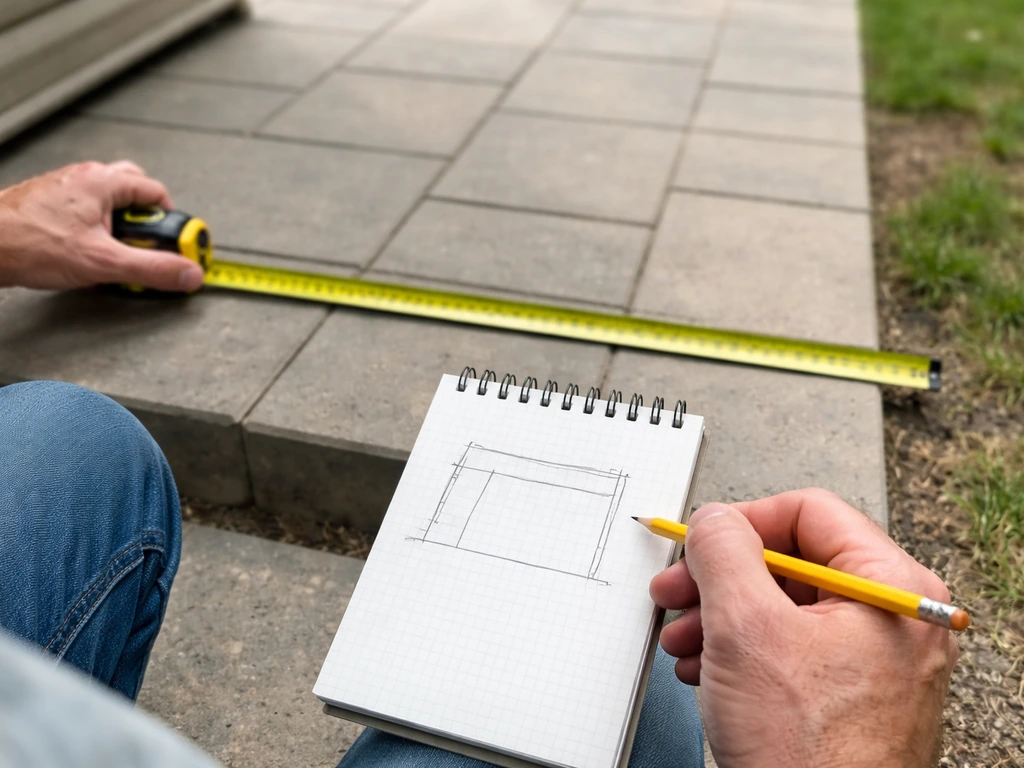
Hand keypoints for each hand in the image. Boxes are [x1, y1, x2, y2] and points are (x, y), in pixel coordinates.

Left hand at [0, 161, 204, 291]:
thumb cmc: (26, 243)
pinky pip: (86, 215)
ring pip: (108, 205)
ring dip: (120, 231)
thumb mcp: (103, 262)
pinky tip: (89, 256)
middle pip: (133, 193)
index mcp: (102, 181)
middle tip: (148, 249)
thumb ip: (152, 268)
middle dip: (146, 225)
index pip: (156, 194)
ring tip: (116, 256)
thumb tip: (187, 273)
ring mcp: (63, 190)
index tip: (179, 246)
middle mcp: (83, 179)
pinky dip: (97, 234)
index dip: (172, 223)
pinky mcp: (48, 206)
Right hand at [651, 489, 957, 767]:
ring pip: (780, 608)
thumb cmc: (808, 754)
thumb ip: (724, 552)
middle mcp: (890, 618)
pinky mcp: (847, 696)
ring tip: (683, 642)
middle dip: (720, 579)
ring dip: (719, 618)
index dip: (744, 522)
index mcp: (890, 587)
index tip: (702, 544)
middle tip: (677, 592)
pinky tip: (704, 672)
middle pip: (789, 562)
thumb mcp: (746, 627)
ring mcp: (871, 661)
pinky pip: (787, 649)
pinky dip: (739, 653)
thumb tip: (714, 519)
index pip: (808, 512)